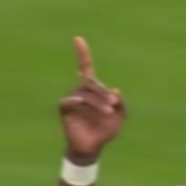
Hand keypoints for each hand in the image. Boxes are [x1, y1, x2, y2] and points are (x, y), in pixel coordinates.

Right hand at [59, 37, 125, 160]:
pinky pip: (70, 100)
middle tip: (113, 104)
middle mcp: (80, 90)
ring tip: (108, 111)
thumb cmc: (105, 131)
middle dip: (103, 92)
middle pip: (91, 83)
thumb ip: (121, 104)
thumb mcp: (120, 117)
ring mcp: (71, 98)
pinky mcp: (64, 108)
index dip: (82, 53)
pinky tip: (81, 101)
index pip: (85, 68)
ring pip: (85, 93)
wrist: (93, 148)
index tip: (77, 38)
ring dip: (98, 101)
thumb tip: (115, 90)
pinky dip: (77, 100)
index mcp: (93, 90)